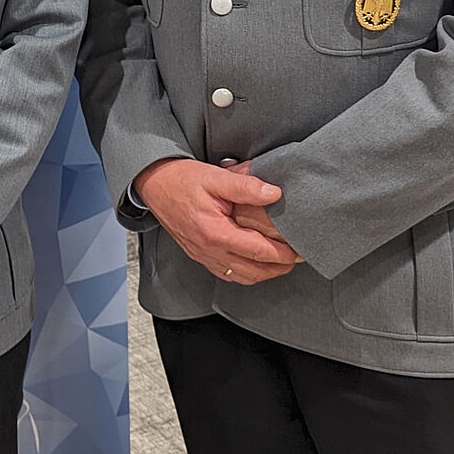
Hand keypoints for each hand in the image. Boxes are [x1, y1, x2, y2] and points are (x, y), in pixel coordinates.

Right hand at [132, 157, 299, 284]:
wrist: (154, 184)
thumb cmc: (182, 179)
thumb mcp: (216, 176)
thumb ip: (246, 186)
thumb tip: (274, 194)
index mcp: (214, 232)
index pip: (257, 251)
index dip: (282, 254)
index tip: (298, 251)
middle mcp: (208, 250)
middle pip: (253, 271)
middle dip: (278, 268)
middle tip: (296, 260)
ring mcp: (202, 255)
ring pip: (241, 277)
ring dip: (264, 274)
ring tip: (280, 264)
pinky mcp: (198, 254)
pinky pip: (226, 274)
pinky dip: (245, 274)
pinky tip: (254, 265)